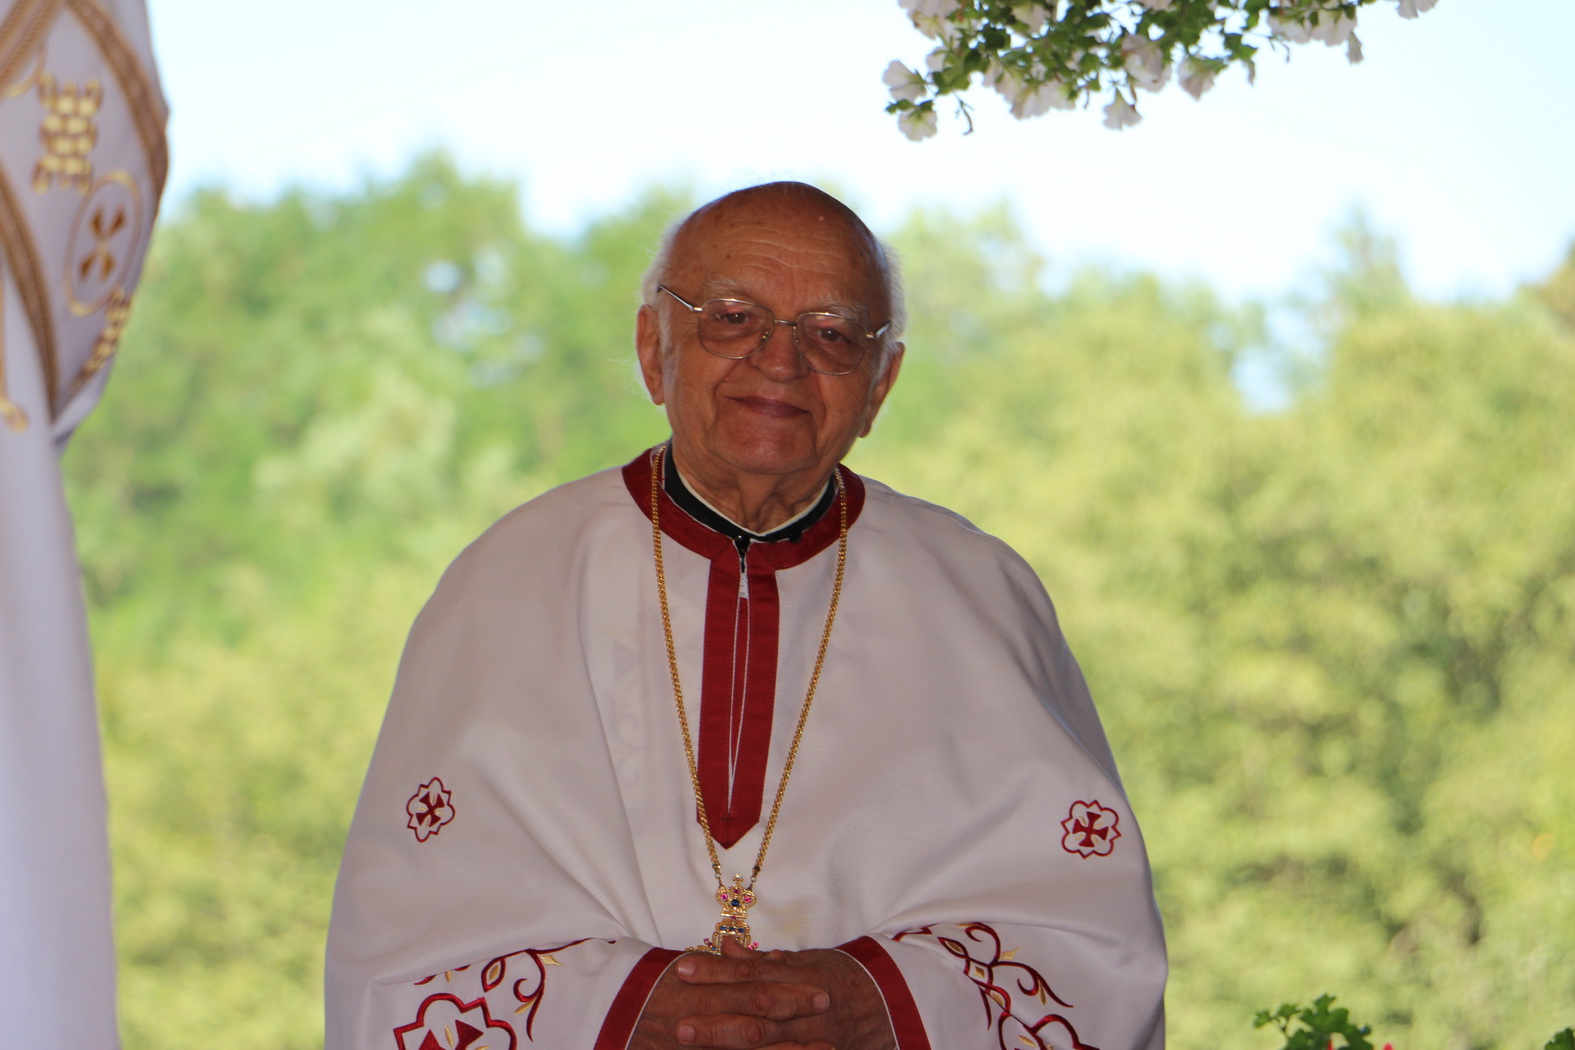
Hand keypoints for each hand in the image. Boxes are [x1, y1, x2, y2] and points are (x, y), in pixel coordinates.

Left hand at [630, 940, 896, 1049]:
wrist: (892, 1007)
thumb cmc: (846, 978)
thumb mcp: (810, 961)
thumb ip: (766, 961)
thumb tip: (727, 946)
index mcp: (802, 977)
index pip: (753, 974)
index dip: (719, 972)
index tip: (685, 969)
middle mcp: (806, 1007)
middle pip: (756, 1011)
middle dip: (717, 1017)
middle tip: (679, 1021)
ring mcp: (812, 1037)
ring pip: (766, 1043)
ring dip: (728, 1041)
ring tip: (692, 1039)